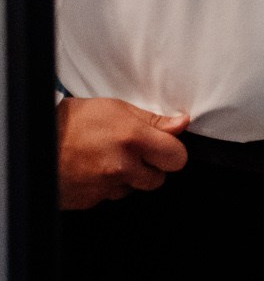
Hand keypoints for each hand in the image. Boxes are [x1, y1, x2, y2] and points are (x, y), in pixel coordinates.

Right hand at [57, 97, 189, 209]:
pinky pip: (108, 197)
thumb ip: (154, 120)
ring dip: (127, 178)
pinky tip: (93, 170)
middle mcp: (121, 166)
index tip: (165, 147)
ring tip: (108, 159)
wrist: (36, 139)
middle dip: (151, 167)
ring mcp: (104, 187)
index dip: (173, 152)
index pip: (177, 158)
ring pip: (132, 189)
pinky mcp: (89, 200)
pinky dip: (105, 187)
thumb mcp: (118, 109)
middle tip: (134, 153)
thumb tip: (181, 124)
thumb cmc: (74, 120)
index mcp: (133, 140)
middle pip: (158, 179)